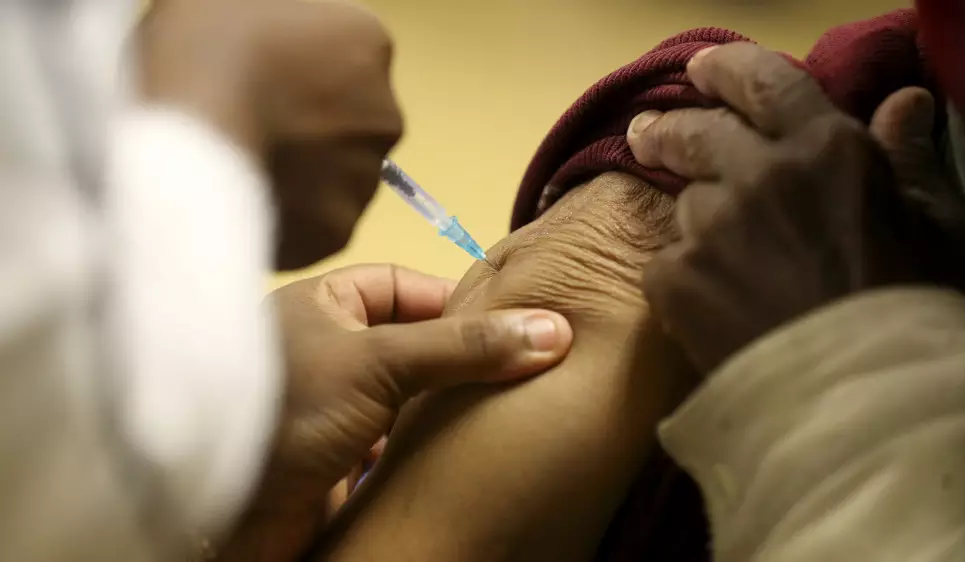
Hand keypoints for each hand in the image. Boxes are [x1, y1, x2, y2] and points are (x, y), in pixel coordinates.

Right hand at [138, 0, 402, 268]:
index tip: (261, 78)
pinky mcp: (337, 236)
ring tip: (241, 170)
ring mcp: (364, 179)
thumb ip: (268, 14)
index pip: (348, 56)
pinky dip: (285, 224)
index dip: (301, 69)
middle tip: (251, 127)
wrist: (185, 150)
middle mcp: (384, 114)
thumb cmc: (200, 56)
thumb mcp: (227, 0)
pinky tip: (243, 207)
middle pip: (348, 121)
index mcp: (366, 42)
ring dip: (301, 178)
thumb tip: (271, 28)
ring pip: (334, 178)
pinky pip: (312, 228)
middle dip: (310, 127)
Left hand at [214, 264, 572, 561]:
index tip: (510, 323)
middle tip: (516, 368)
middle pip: (412, 342)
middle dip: (458, 358)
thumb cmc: (284, 410)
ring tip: (497, 411)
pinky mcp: (338, 458)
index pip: (404, 285)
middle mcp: (326, 349)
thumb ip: (464, 347)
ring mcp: (332, 406)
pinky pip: (395, 443)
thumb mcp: (379, 361)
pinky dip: (423, 447)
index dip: (455, 300)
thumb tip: (550, 331)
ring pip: (406, 396)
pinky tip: (456, 453)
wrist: (223, 511)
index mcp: (321, 303)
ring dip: (443, 407)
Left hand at [626, 43, 964, 371]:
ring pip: (687, 204)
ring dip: (697, 217)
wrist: (860, 409)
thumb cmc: (915, 316)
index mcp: (826, 150)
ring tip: (719, 252)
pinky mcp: (674, 281)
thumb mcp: (939, 228)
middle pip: (698, 134)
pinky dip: (686, 275)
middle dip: (671, 130)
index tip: (701, 72)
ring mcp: (709, 228)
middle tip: (653, 135)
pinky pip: (669, 262)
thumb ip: (909, 159)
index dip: (728, 70)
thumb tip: (902, 102)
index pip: (765, 82)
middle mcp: (757, 176)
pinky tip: (712, 303)